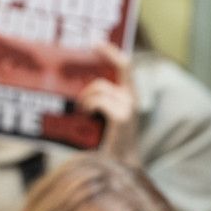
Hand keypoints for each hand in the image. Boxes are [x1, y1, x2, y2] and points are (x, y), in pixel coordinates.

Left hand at [78, 42, 139, 165]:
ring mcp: (129, 107)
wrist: (118, 168)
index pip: (125, 66)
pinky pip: (98, 100)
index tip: (95, 42)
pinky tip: (87, 116)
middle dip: (87, 90)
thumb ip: (97, 102)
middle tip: (80, 104)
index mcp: (130, 97)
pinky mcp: (122, 116)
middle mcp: (133, 99)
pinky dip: (89, 106)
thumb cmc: (107, 144)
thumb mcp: (102, 118)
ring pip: (98, 89)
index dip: (111, 51)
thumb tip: (77, 90)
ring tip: (84, 114)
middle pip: (104, 80)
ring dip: (86, 100)